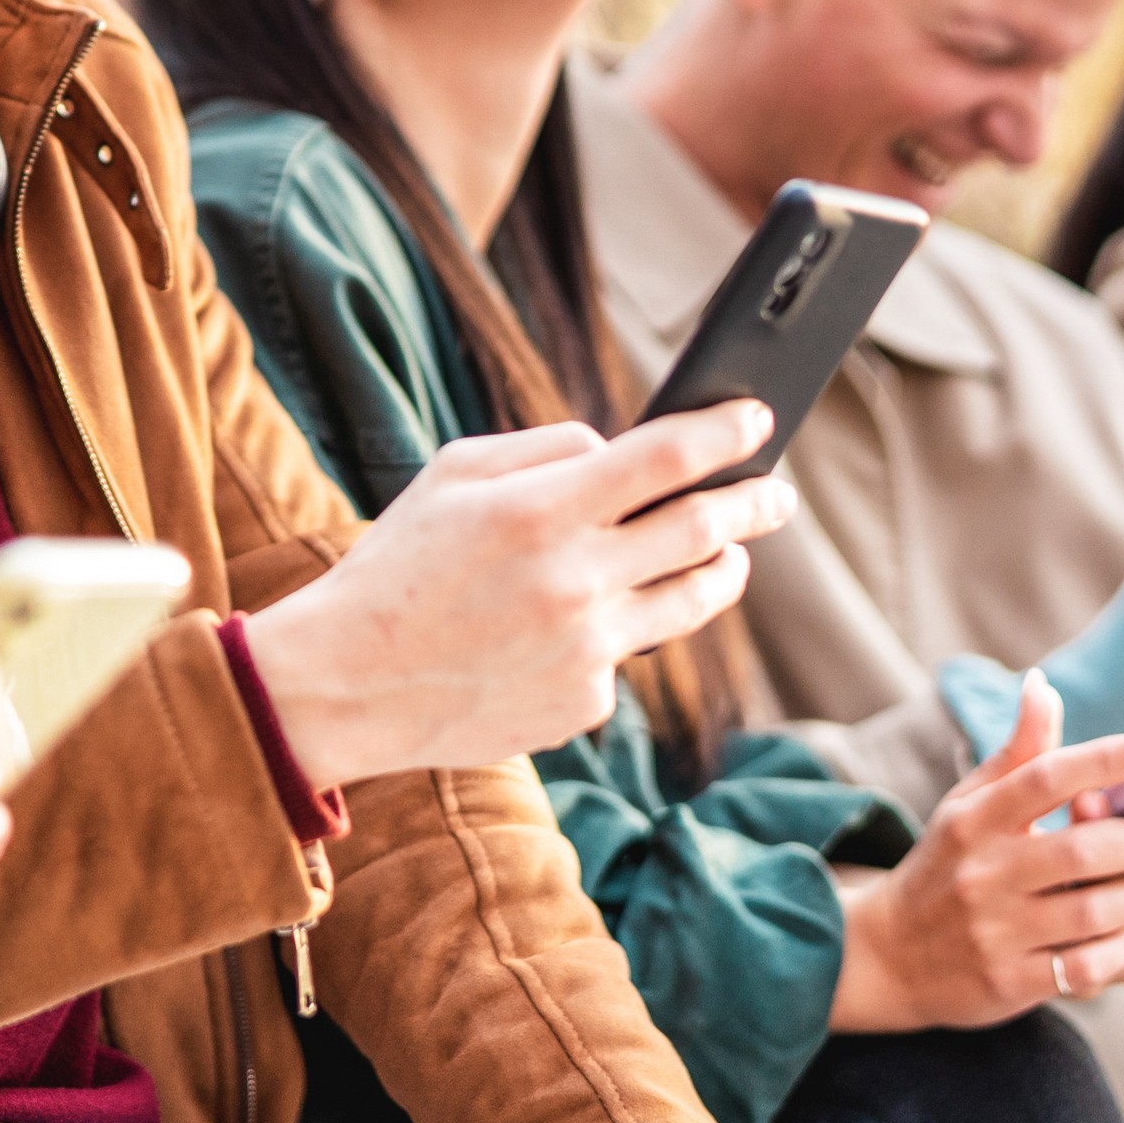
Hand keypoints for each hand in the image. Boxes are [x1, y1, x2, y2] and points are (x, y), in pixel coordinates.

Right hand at [240, 405, 795, 788]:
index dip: (726, 431)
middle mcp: (576, 581)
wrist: (345, 685)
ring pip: (693, 599)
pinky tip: (583, 625)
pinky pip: (627, 652)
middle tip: (777, 492)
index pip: (666, 457)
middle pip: (706, 530)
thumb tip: (622, 451)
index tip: (760, 418)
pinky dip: (619, 628)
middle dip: (756, 502)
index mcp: (541, 510)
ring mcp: (587, 650)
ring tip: (732, 554)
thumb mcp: (453, 473)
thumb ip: (546, 448)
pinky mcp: (584, 704)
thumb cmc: (397, 565)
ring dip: (725, 567)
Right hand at [830, 677, 1123, 1033]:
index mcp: (975, 819)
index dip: (1111, 759)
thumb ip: (1017, 752)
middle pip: (1082, 849)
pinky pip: (1084, 967)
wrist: (891, 956)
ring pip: (1092, 910)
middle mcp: (983, 871)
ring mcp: (995, 929)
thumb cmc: (947, 865)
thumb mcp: (968, 804)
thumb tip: (1043, 684)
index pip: (1048, 776)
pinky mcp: (1008, 980)